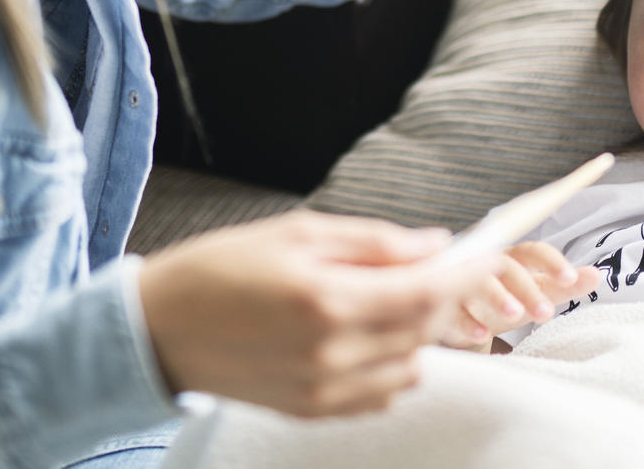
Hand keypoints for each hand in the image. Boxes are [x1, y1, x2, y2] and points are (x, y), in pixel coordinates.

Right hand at [136, 210, 460, 416]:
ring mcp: (324, 390)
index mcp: (327, 300)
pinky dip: (393, 364)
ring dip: (419, 332)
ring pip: (413, 365)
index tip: (485, 253)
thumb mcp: (297, 232)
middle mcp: (331, 353)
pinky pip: (384, 393)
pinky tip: (369, 336)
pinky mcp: (315, 412)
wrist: (158, 331)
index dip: (464, 272)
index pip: (425, 292)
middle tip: (440, 268)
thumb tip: (435, 244)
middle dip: (444, 296)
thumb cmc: (221, 268)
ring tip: (390, 299)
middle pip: (425, 329)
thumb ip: (372, 242)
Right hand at [436, 241, 600, 350]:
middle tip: (546, 314)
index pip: (534, 251)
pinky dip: (467, 321)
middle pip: (506, 266)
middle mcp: (487, 263)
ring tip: (515, 317)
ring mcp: (462, 280)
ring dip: (497, 297)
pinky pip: (453, 307)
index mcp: (513, 257)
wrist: (460, 312)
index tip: (571, 278)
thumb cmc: (505, 297)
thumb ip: (562, 285)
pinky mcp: (444, 302)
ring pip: (477, 282)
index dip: (552, 262)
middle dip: (527, 288)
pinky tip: (483, 334)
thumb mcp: (535, 292)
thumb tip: (598, 275)